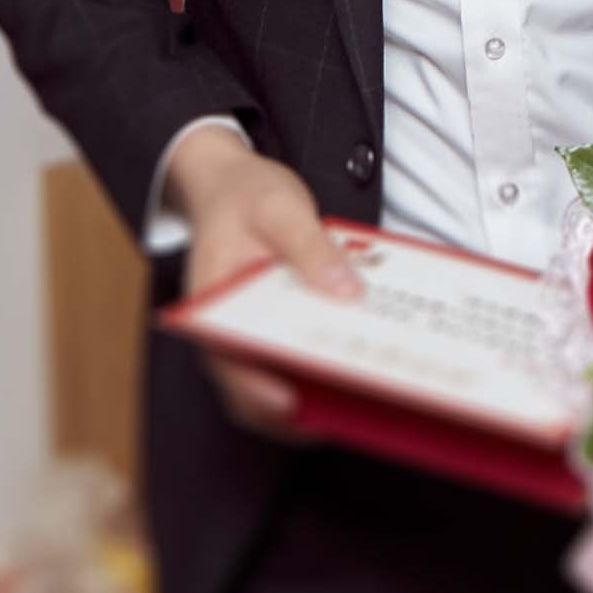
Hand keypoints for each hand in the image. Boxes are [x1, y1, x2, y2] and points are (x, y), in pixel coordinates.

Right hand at [165, 128, 355, 438]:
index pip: (230, 363)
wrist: (232, 187)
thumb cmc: (246, 198)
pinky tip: (372, 364)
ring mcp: (252, 342)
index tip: (294, 403)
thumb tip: (347, 292)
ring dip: (328, 395)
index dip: (258, 392)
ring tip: (380, 394)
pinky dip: (333, 373)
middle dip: (309, 405)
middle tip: (363, 402)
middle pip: (262, 392)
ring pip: (286, 391)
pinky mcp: (278, 337)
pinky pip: (303, 367)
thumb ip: (311, 248)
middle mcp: (227, 336)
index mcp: (212, 306)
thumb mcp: (280, 209)